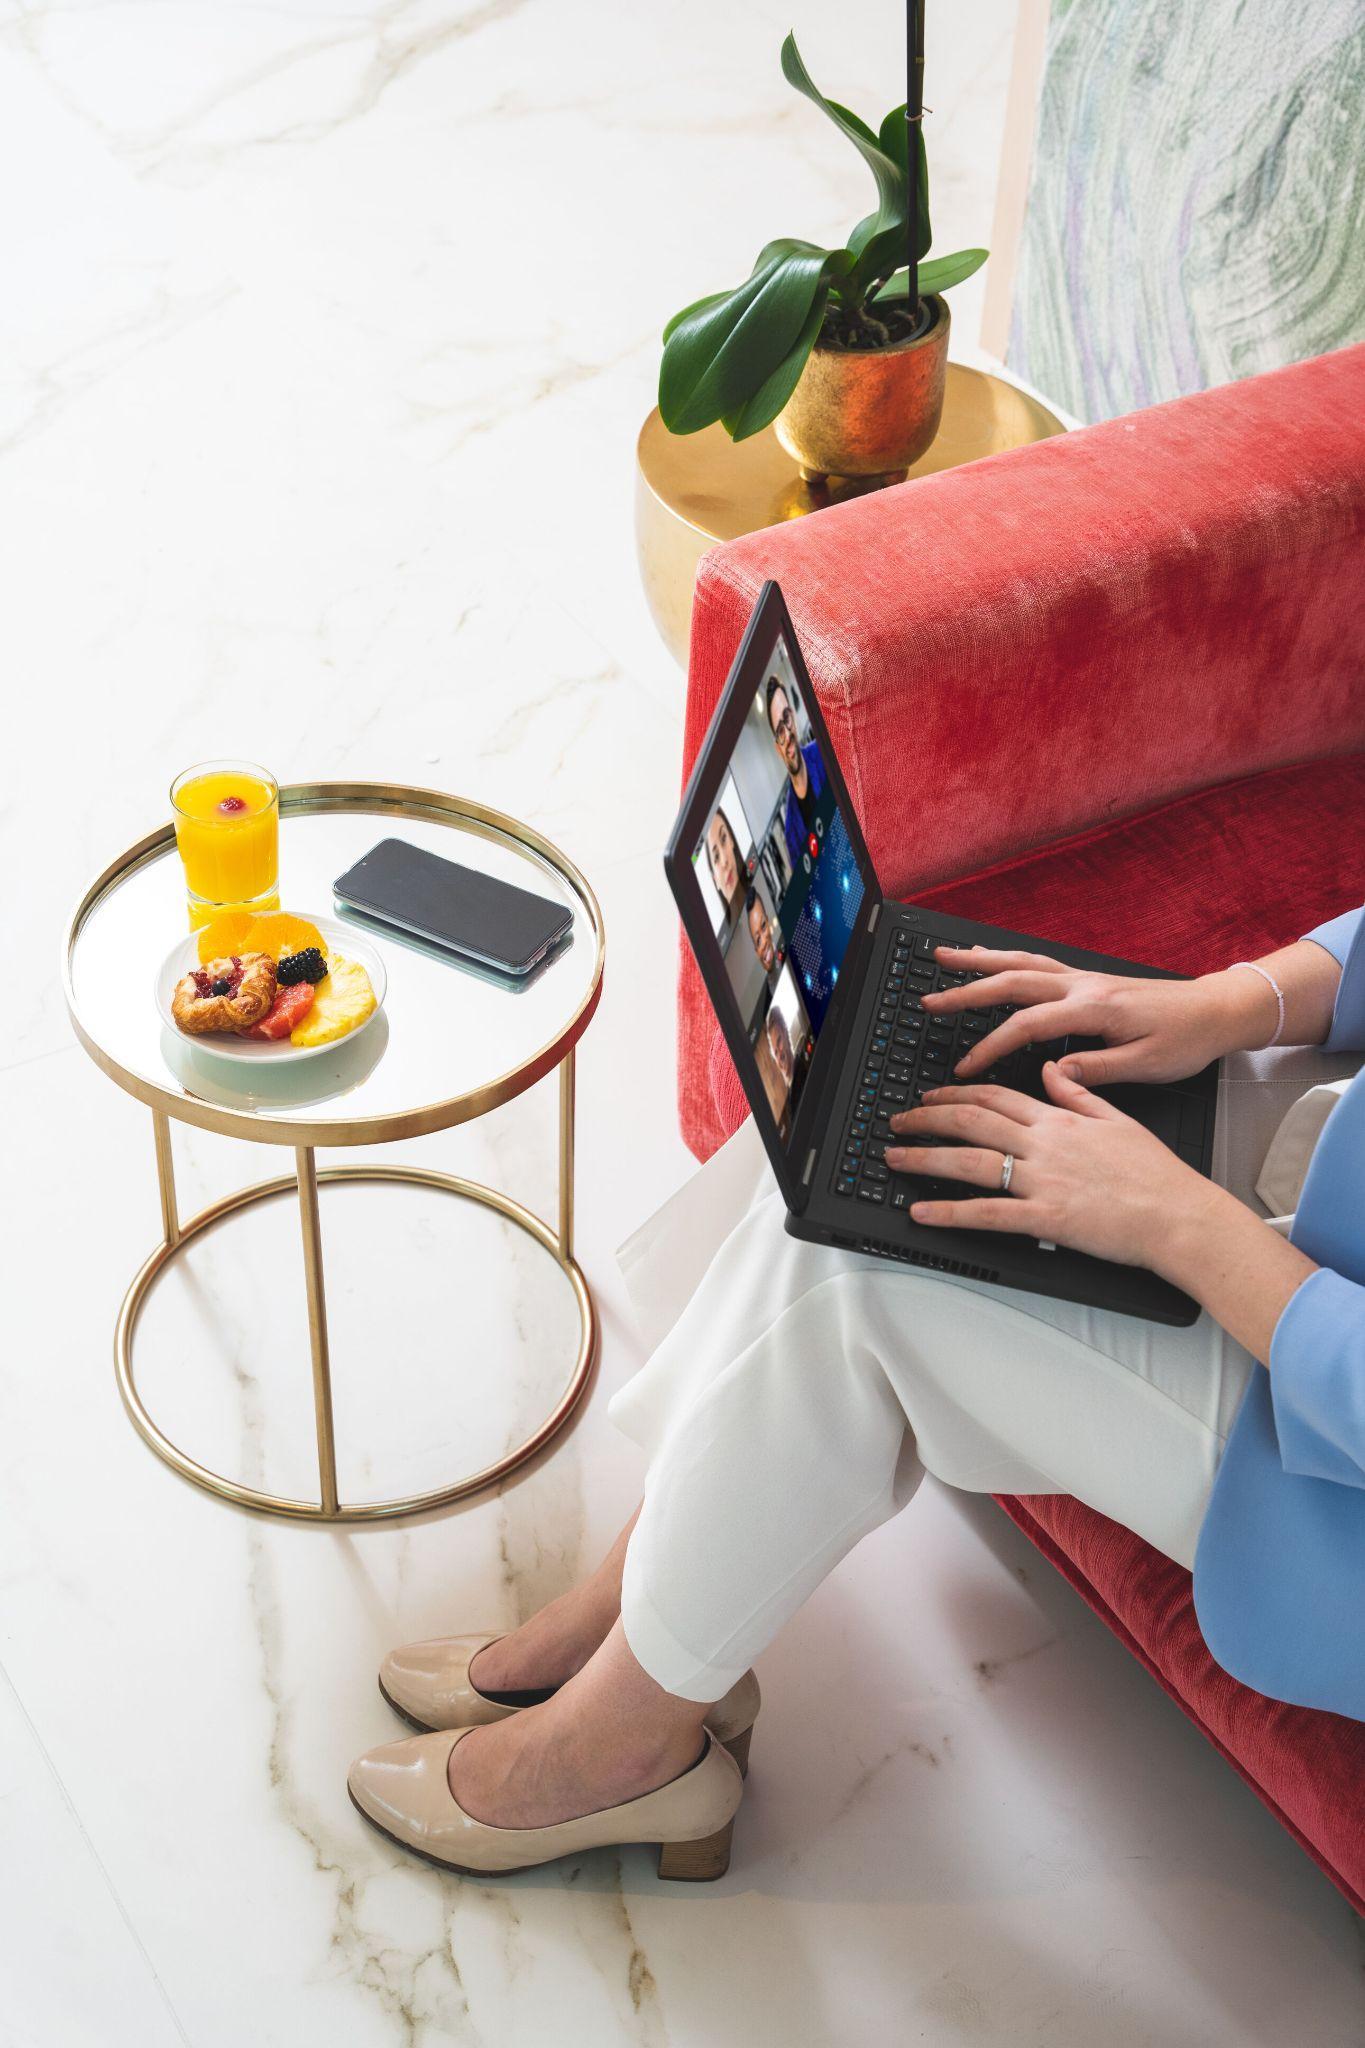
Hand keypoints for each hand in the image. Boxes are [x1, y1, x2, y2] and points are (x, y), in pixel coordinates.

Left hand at [885, 1063, 1215, 1268]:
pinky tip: (921, 1212)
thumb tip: (1052, 1070)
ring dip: (924, 1158)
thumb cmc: (1156, 1175)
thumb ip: (1079, 1093)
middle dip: (926, 1119)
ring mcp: (1042, 1181)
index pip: (995, 1096)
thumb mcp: (1118, 1119)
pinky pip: (987, 1214)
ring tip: (893, 1157)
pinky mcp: (1046, 1219)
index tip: (930, 1097)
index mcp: (1060, 1119)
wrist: (1181, 1216)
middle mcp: (1044, 1145)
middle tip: (896, 1121)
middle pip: (971, 1122)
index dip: (955, 1094)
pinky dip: (949, 1213)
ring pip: (970, 1162)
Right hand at [923, 946, 1267, 1085]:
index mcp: (1094, 1008)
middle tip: (928, 999)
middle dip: (966, 990)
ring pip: (1021, 962)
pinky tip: (989, 960)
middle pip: (1013, 980)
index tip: (965, 1069)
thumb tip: (1054, 1074)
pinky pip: (1037, 963)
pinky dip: (1006, 959)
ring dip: (979, 961)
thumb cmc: (1188, 1039)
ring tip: (942, 959)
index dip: (991, 1048)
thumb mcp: (1147, 1065)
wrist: (1218, 1010)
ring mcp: (1084, 979)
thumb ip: (1097, 1069)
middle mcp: (1084, 986)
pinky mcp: (1088, 980)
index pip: (1028, 1026)